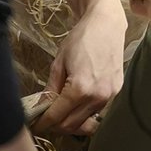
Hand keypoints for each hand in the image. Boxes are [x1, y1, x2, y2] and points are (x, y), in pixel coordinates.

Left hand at [38, 0, 125, 134]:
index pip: (57, 116)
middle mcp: (97, 97)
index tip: (35, 125)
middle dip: (55, 125)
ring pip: (85, 122)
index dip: (43, 123)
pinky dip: (84, 114)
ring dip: (70, 122)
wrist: (106, 25)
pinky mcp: (116, 93)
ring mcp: (109, 97)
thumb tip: (42, 107)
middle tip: (44, 119)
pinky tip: (75, 105)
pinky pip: (96, 111)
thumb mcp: (59, 63)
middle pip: (71, 125)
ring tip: (59, 113)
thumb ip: (51, 89)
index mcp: (80, 89)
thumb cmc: (80, 39)